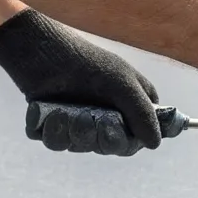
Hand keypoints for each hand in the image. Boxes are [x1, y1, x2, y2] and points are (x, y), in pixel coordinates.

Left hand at [0, 9, 162, 155]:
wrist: (42, 50)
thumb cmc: (87, 62)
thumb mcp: (123, 84)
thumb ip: (143, 114)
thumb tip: (155, 144)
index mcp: (126, 107)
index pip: (135, 140)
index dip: (128, 141)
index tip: (120, 129)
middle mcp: (104, 118)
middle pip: (109, 147)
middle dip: (99, 136)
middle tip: (91, 117)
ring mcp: (78, 122)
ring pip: (81, 147)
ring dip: (73, 132)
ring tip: (66, 111)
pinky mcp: (54, 125)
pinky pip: (56, 143)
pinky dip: (53, 131)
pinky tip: (51, 114)